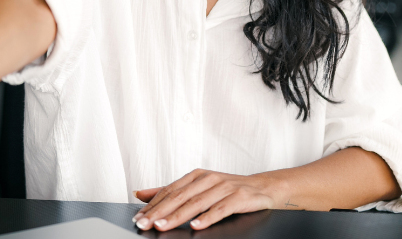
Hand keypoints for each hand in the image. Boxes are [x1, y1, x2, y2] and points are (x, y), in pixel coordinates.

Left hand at [132, 169, 286, 230]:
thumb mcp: (197, 186)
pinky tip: (196, 225)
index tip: (139, 217)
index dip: (152, 204)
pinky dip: (207, 218)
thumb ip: (170, 191)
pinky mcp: (238, 197)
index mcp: (195, 176)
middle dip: (159, 212)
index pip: (169, 191)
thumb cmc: (228, 189)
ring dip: (178, 216)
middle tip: (145, 223)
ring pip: (196, 203)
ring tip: (163, 225)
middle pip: (179, 197)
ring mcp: (224, 187)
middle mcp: (208, 179)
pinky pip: (220, 209)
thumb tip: (140, 193)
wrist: (262, 187)